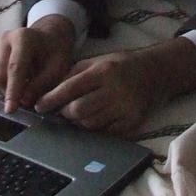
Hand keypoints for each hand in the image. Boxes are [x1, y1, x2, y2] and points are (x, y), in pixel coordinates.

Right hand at [0, 16, 74, 112]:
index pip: (14, 68)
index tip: (11, 109)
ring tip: (22, 87)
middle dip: (9, 94)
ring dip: (4, 91)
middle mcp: (3, 39)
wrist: (46, 37)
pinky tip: (12, 82)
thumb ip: (41, 84)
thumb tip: (24, 101)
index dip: (13, 90)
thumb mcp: (57, 68)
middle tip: (26, 99)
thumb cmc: (54, 52)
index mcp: (23, 38)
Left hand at [33, 38, 195, 134]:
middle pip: (78, 111)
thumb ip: (73, 75)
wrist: (156, 72)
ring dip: (79, 123)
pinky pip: (106, 133)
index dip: (51, 99)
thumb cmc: (121, 65)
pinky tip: (95, 120)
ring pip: (90, 125)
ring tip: (79, 115)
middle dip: (65, 113)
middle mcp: (115, 89)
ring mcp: (126, 107)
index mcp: (103, 71)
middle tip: (62, 111)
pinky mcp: (134, 122)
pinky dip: (96, 129)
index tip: (39, 106)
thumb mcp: (97, 61)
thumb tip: (48, 93)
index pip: (70, 88)